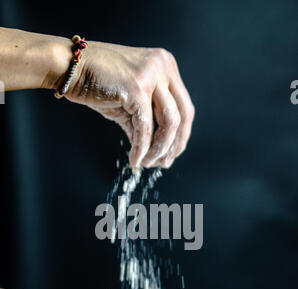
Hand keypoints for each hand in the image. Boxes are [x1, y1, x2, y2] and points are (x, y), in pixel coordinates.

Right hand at [62, 42, 194, 168]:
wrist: (69, 68)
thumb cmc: (97, 84)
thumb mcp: (130, 104)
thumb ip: (146, 124)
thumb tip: (156, 156)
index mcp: (166, 66)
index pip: (185, 107)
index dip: (181, 136)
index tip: (171, 155)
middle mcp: (163, 66)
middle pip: (184, 115)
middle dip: (175, 144)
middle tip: (164, 164)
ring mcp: (152, 74)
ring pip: (170, 122)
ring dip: (159, 149)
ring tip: (147, 164)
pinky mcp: (137, 88)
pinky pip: (145, 127)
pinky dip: (142, 148)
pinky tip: (135, 160)